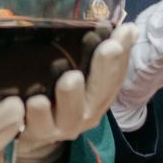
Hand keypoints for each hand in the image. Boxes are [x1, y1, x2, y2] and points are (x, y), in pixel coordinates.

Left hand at [17, 23, 137, 162]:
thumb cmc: (62, 98)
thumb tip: (130, 29)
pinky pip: (36, 125)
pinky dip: (35, 114)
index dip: (121, 55)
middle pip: (100, 94)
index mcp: (100, 97)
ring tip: (72, 78)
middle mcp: (86, 114)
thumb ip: (103, 54)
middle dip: (104, 69)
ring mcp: (62, 126)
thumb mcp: (84, 75)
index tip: (124, 32)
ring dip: (72, 96)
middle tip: (109, 47)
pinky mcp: (37, 132)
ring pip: (71, 115)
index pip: (116, 76)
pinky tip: (33, 101)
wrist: (33, 130)